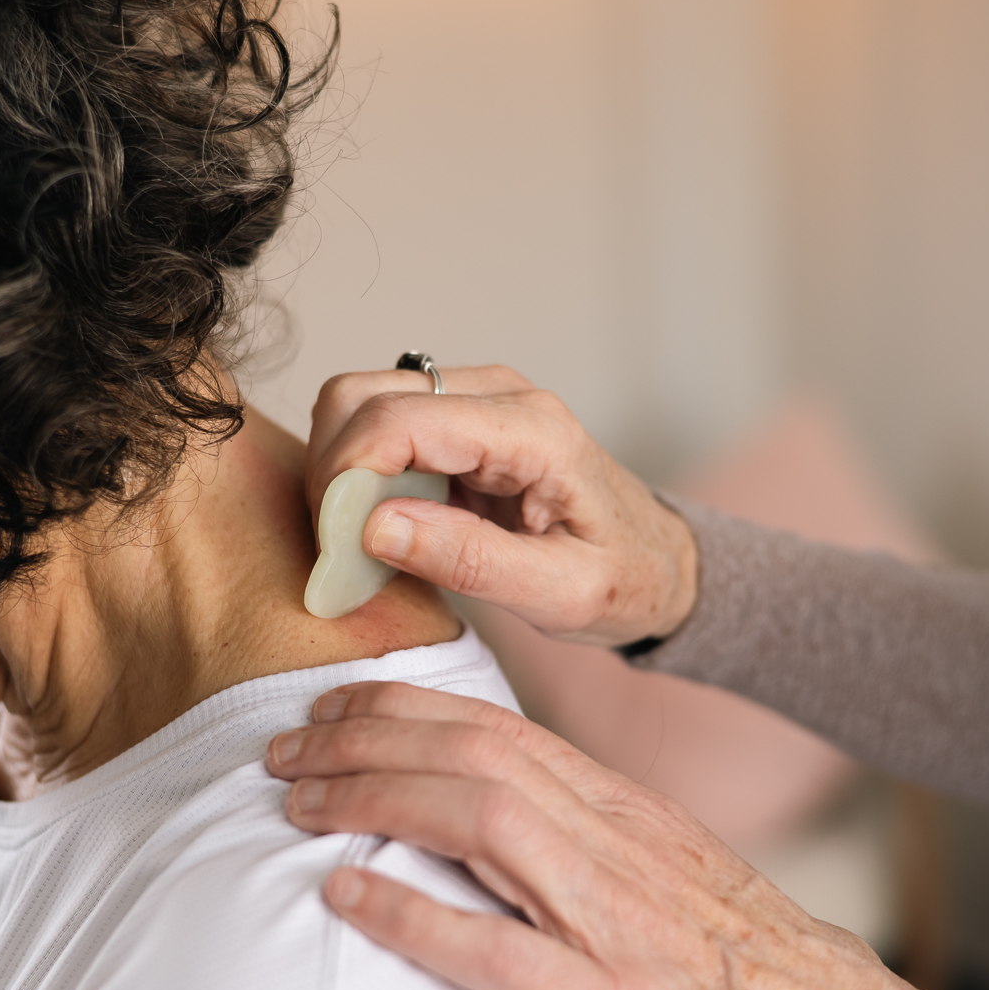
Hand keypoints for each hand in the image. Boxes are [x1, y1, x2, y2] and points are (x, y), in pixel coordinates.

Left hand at [267, 682, 934, 989]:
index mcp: (627, 813)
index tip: (335, 706)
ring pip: (477, 816)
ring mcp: (610, 923)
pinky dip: (409, 915)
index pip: (500, 726)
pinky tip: (345, 898)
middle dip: (364, 736)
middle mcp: (615, 846)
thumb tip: (493, 809)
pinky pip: (492, 949)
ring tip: (298, 803)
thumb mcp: (670, 872)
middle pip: (473, 752)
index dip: (403, 708)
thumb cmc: (753, 969)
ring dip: (371, 797)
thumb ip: (587, 836)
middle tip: (284, 745)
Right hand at [306, 365, 696, 646]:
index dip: (344, 480)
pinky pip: (377, 425)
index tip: (335, 549)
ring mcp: (475, 399)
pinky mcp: (457, 419)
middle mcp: (499, 395)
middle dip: (330, 472)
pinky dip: (357, 475)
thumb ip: (471, 561)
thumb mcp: (561, 595)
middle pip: (361, 395)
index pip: (397, 420)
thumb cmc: (623, 580)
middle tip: (339, 549)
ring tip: (360, 544)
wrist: (658, 562)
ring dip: (339, 472)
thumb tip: (375, 528)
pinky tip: (382, 529)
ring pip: (357, 402)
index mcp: (532, 431)